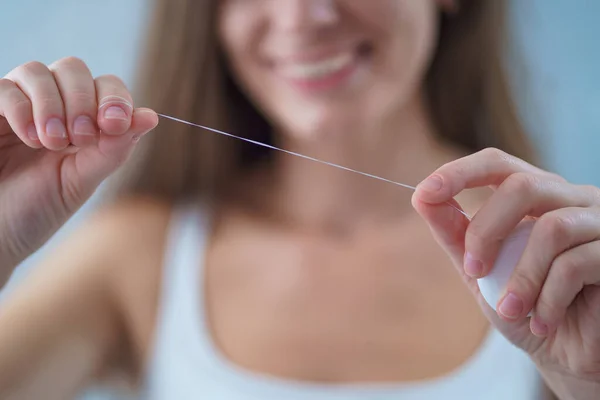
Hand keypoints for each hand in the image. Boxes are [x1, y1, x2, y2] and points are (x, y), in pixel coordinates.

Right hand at [0, 57, 157, 281]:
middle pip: (73, 69)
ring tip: (52, 143)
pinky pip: (5, 88)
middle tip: (80, 137)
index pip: (106, 86)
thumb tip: (151, 116)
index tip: (113, 125)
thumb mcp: (82, 180)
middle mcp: (52, 106)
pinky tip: (30, 139)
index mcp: (83, 122)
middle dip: (83, 100)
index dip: (114, 98)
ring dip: (52, 104)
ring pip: (38, 71)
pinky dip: (22, 109)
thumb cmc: (38, 210)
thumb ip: (113, 148)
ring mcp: (19, 105)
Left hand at [412, 148, 599, 399]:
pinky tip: (540, 322)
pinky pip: (577, 264)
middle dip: (486, 232)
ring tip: (510, 309)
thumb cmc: (525, 308)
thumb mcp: (482, 271)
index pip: (498, 163)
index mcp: (536, 197)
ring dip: (521, 277)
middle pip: (522, 186)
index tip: (424, 194)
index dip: (459, 173)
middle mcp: (571, 199)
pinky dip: (547, 298)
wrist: (568, 355)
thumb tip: (421, 197)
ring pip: (553, 228)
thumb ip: (457, 235)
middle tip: (474, 271)